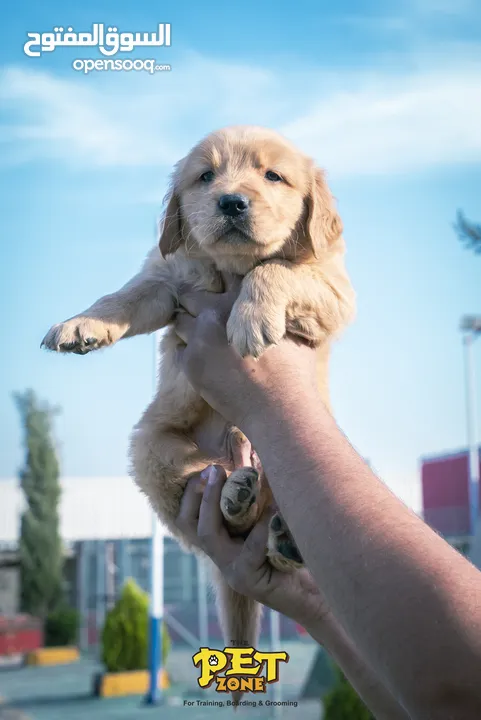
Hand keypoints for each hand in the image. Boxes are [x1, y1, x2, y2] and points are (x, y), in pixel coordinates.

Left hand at [174, 276, 317, 428]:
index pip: (224, 274)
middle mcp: (214, 314)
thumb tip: (284, 305)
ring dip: (189, 327)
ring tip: (204, 339)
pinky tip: (205, 361)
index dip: (224, 280)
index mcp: (241, 300)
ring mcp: (198, 339)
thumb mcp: (295, 332)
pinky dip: (188, 352)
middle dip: (196, 302)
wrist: (278, 410)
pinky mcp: (189, 364)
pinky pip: (178, 349)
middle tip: (205, 314)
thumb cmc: (294, 373)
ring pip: (180, 321)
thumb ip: (279, 313)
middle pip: (190, 294)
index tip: (224, 289)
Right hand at [174, 464, 329, 629]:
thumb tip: (259, 462)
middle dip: (200, 494)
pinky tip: (275, 509)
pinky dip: (262, 526)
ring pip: (210, 536)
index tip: (207, 469)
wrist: (317, 596)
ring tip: (232, 479)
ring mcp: (234, 573)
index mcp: (223, 545)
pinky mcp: (252, 582)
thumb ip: (260, 504)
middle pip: (191, 526)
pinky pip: (251, 548)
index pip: (188, 520)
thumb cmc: (297, 553)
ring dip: (216, 503)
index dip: (191, 494)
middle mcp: (223, 560)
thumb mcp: (273, 524)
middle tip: (214, 469)